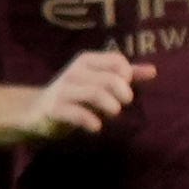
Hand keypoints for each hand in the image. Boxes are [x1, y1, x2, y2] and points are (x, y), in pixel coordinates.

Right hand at [26, 51, 153, 137]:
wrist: (34, 111)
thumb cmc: (74, 95)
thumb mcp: (98, 82)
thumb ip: (124, 77)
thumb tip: (153, 71)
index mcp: (86, 61)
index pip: (116, 61)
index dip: (127, 74)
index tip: (127, 87)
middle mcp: (74, 72)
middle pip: (108, 79)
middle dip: (122, 92)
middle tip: (124, 103)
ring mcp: (62, 90)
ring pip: (94, 93)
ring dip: (110, 105)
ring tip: (114, 113)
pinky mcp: (54, 109)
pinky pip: (76, 113)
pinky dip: (90, 120)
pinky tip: (96, 127)